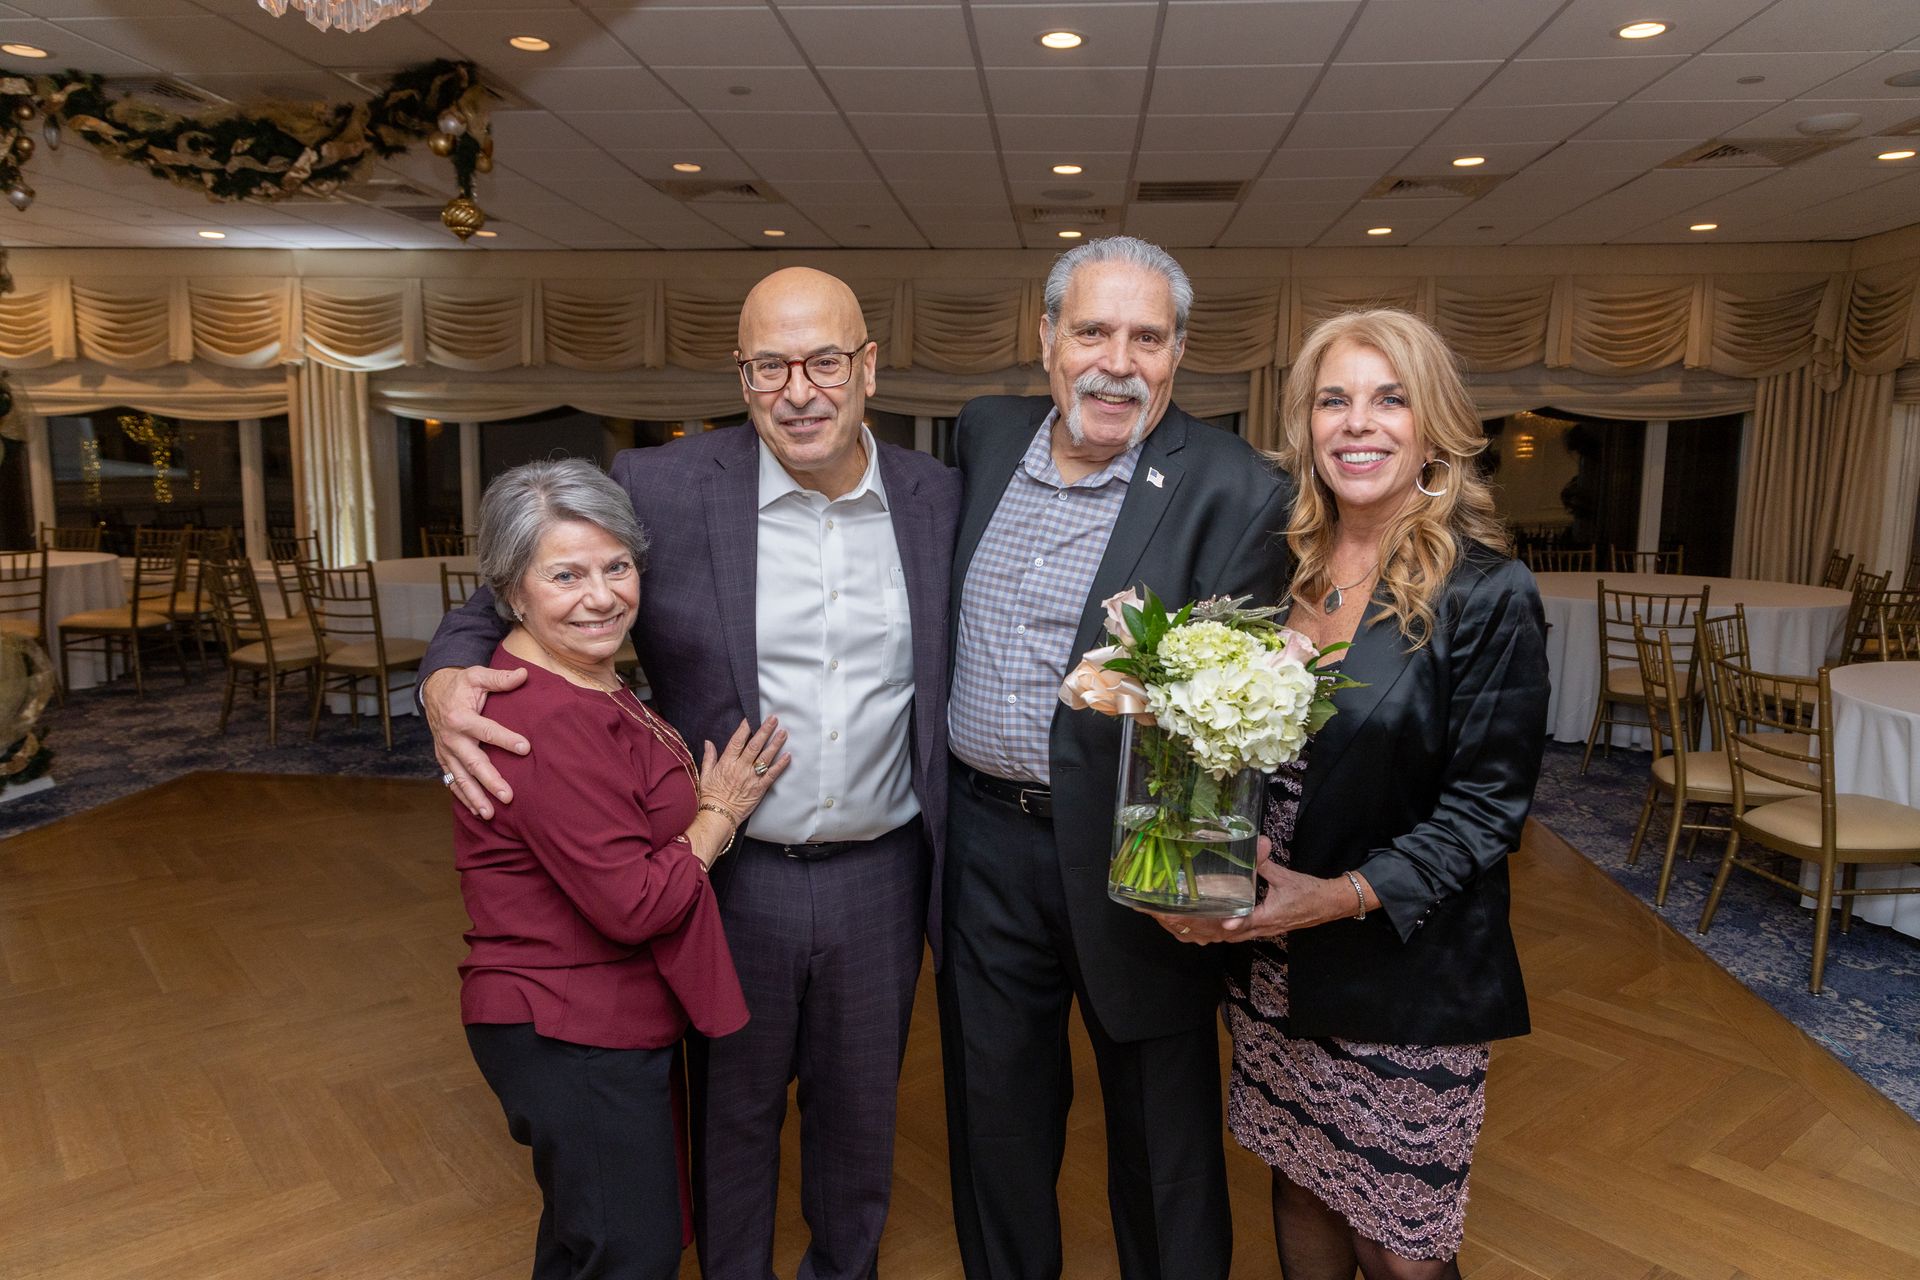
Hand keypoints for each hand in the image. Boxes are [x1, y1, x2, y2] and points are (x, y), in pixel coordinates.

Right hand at [425, 665, 529, 819]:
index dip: (506, 739)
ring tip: (490, 814)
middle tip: (508, 796)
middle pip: (473, 763)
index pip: (487, 730)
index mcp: (460, 717)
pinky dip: (463, 797)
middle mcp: (451, 738)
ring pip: (461, 779)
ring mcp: (446, 752)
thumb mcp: (477, 675)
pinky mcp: (443, 760)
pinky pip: (452, 781)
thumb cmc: (460, 684)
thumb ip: (499, 678)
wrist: (433, 692)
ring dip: (475, 797)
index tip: (526, 748)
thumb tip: (523, 674)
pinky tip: (476, 811)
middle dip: (490, 781)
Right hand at [697, 717, 790, 824]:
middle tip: (774, 719)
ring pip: (765, 757)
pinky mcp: (759, 789)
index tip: (751, 718)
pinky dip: (780, 765)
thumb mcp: (705, 774)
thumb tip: (708, 742)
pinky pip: (772, 775)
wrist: (718, 816)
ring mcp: (751, 778)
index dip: (745, 728)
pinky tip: (788, 756)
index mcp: (726, 763)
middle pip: (755, 746)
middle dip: (765, 731)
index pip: (737, 741)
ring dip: (775, 744)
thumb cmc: (710, 796)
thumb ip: (709, 757)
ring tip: (783, 733)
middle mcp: (740, 768)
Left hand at [1151, 839, 1363, 943]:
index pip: (1246, 922)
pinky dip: (1223, 932)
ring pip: (1233, 936)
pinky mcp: (1263, 929)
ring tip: (1188, 926)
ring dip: (1212, 932)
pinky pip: (1239, 934)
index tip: (1218, 921)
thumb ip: (1265, 864)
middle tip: (1184, 922)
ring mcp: (1263, 931)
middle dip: (1209, 930)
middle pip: (1231, 934)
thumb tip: (1255, 844)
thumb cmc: (1309, 891)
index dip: (1231, 922)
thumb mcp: (1285, 876)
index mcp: (1269, 916)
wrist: (1329, 905)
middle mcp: (1263, 928)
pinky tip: (1209, 926)